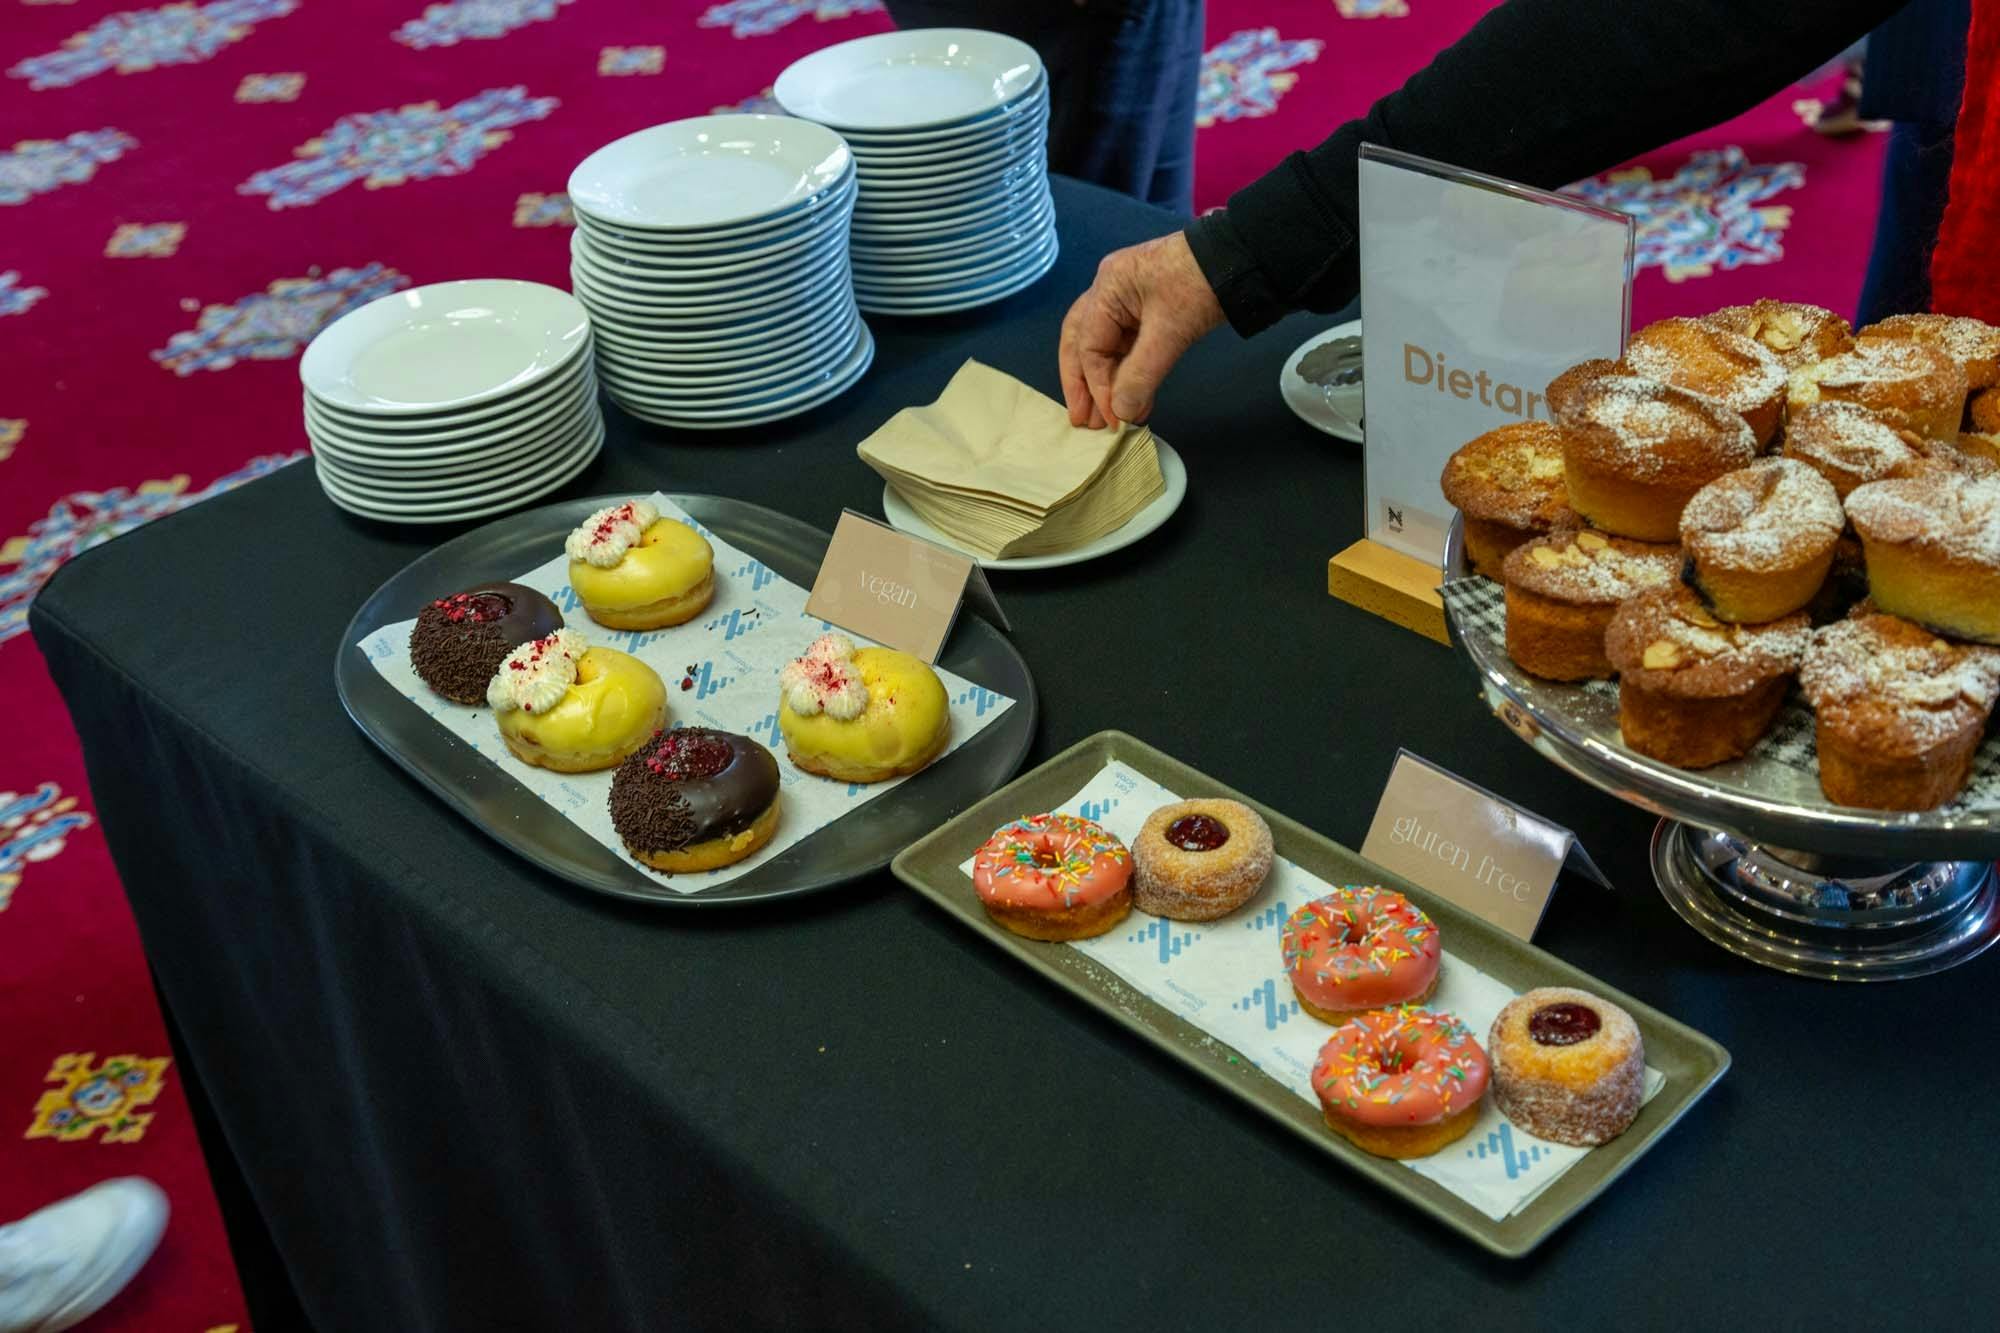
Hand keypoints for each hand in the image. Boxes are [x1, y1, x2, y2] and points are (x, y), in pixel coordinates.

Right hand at [1059, 231, 1225, 428]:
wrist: (1243, 258)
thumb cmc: (1201, 286)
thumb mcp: (1170, 332)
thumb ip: (1140, 375)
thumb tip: (1120, 414)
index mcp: (1107, 287)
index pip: (1088, 346)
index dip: (1096, 386)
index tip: (1111, 418)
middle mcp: (1109, 290)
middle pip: (1081, 342)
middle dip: (1082, 383)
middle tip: (1082, 421)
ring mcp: (1128, 298)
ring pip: (1104, 345)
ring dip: (1105, 382)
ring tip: (1108, 418)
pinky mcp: (1148, 308)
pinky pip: (1128, 345)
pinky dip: (1129, 373)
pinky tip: (1134, 399)